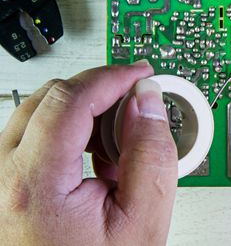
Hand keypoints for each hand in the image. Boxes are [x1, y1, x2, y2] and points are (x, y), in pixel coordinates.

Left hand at [0, 64, 177, 245]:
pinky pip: (33, 136)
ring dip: (85, 114)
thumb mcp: (143, 220)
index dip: (111, 77)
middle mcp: (1, 178)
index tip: (139, 74)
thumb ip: (152, 153)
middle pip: (49, 98)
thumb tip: (148, 102)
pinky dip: (69, 133)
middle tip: (136, 103)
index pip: (70, 100)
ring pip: (40, 113)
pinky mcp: (4, 185)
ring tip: (120, 147)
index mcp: (32, 185)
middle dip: (99, 92)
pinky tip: (96, 161)